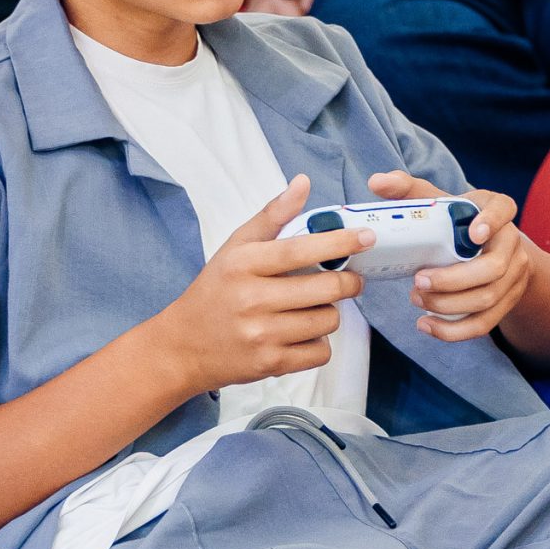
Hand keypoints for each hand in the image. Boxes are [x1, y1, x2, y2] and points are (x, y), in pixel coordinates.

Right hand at [155, 174, 370, 392]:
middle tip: (350, 279)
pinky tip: (303, 334)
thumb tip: (302, 183)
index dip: (338, 243)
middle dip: (348, 282)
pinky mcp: (269, 364)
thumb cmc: (215, 291)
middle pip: (325, 289)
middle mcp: (251, 299)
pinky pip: (320, 352)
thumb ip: (272, 215)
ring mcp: (261, 335)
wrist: (184, 346)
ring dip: (330, 313)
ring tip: (314, 308)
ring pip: (328, 321)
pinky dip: (319, 344)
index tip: (365, 237)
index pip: (299, 250)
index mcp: (243, 264)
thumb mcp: (236, 247)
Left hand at [366, 170, 536, 342]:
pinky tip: (426, 325)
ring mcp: (513, 276)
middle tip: (417, 281)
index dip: (492, 221)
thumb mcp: (439, 202)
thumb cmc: (458, 222)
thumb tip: (376, 182)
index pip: (504, 209)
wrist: (491, 251)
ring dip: (448, 305)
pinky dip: (453, 330)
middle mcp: (511, 243)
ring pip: (487, 299)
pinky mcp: (505, 303)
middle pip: (492, 268)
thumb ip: (408, 190)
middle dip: (453, 280)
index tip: (473, 234)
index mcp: (497, 210)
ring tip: (416, 300)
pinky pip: (484, 323)